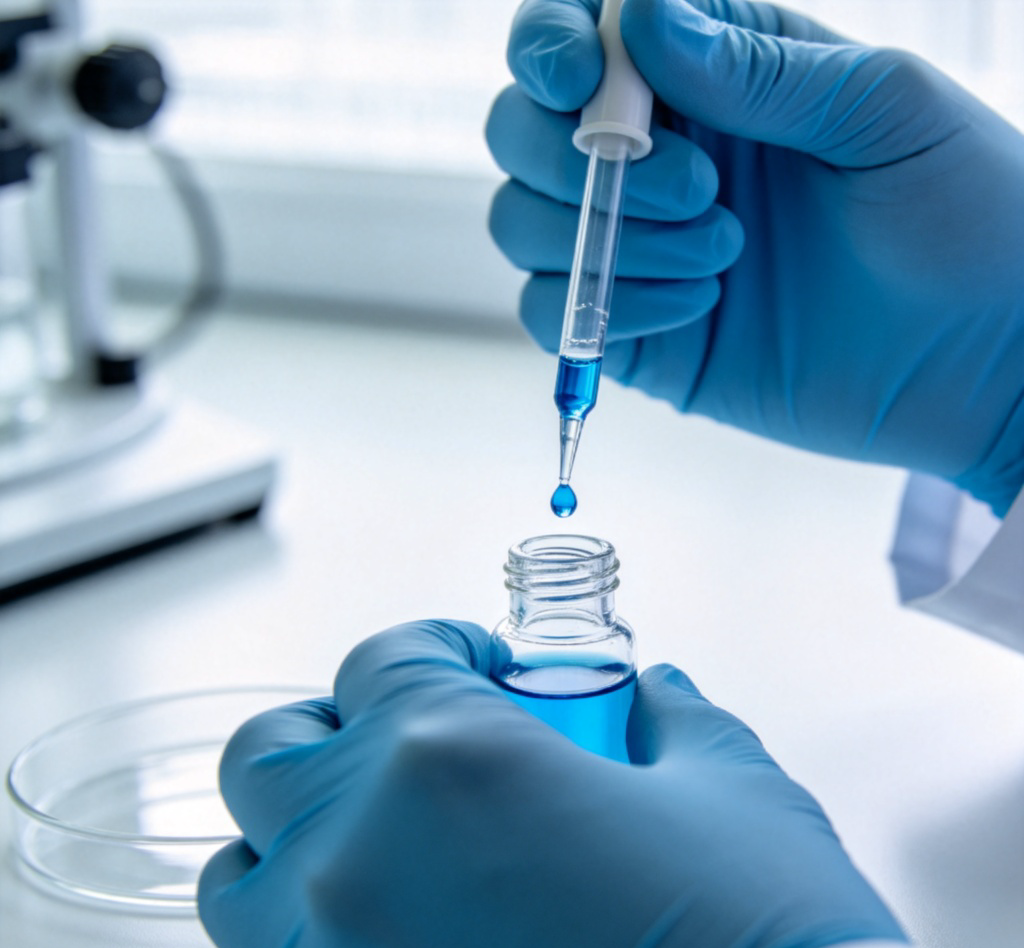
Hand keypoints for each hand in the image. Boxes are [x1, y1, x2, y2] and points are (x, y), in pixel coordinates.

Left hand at [199, 619, 903, 947]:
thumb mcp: (731, 794)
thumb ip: (674, 722)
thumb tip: (655, 693)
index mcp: (450, 757)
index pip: (383, 657)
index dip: (438, 645)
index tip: (475, 664)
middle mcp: (359, 855)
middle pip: (269, 753)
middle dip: (334, 732)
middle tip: (403, 746)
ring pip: (238, 879)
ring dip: (299, 849)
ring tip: (381, 856)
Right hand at [487, 0, 1023, 514]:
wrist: (987, 360)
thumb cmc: (965, 212)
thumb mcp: (882, 109)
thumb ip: (756, 66)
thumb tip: (636, 16)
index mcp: (713, 76)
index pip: (578, 37)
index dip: (548, 45)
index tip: (578, 80)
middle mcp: (657, 159)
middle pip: (520, 133)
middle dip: (575, 155)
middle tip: (697, 184)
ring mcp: (639, 252)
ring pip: (524, 224)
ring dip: (609, 236)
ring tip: (724, 251)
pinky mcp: (639, 336)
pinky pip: (554, 313)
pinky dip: (607, 307)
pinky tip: (702, 304)